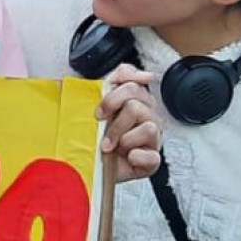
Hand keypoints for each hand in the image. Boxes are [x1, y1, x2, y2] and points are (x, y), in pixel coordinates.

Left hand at [97, 65, 161, 181]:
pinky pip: (151, 155)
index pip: (134, 81)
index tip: (100, 111)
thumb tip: (134, 73)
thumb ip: (112, 80)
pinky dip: (135, 156)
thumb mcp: (94, 104)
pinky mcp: (152, 160)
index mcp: (136, 99)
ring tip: (112, 147)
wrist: (88, 167)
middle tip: (102, 129)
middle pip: (137, 103)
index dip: (115, 94)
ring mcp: (152, 138)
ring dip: (123, 139)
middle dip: (115, 119)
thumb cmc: (93, 136)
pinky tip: (126, 157)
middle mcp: (148, 116)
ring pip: (148, 127)